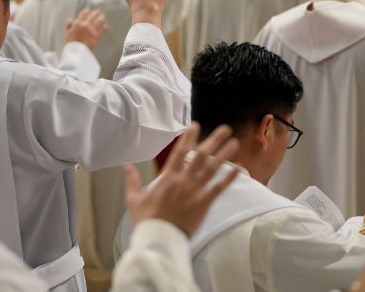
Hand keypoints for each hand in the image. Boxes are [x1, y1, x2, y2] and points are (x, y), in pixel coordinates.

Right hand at [64, 7, 106, 49]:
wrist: (76, 52)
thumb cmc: (71, 43)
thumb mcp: (67, 33)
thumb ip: (68, 25)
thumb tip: (69, 20)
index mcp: (78, 23)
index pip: (83, 14)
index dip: (86, 10)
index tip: (88, 9)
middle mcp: (85, 25)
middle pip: (92, 16)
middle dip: (95, 12)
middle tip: (97, 11)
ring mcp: (91, 30)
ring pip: (98, 21)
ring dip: (101, 18)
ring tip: (103, 16)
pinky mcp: (96, 36)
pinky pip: (102, 30)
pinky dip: (104, 27)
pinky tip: (106, 26)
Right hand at [124, 122, 239, 236]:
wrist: (159, 238)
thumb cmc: (146, 219)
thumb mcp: (134, 198)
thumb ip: (131, 180)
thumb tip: (126, 165)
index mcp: (167, 177)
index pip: (179, 152)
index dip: (188, 138)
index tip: (195, 126)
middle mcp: (183, 180)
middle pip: (200, 156)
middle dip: (213, 141)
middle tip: (224, 129)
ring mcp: (194, 191)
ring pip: (212, 169)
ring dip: (224, 154)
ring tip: (234, 142)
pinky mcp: (203, 203)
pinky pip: (218, 188)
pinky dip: (229, 178)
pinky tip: (238, 169)